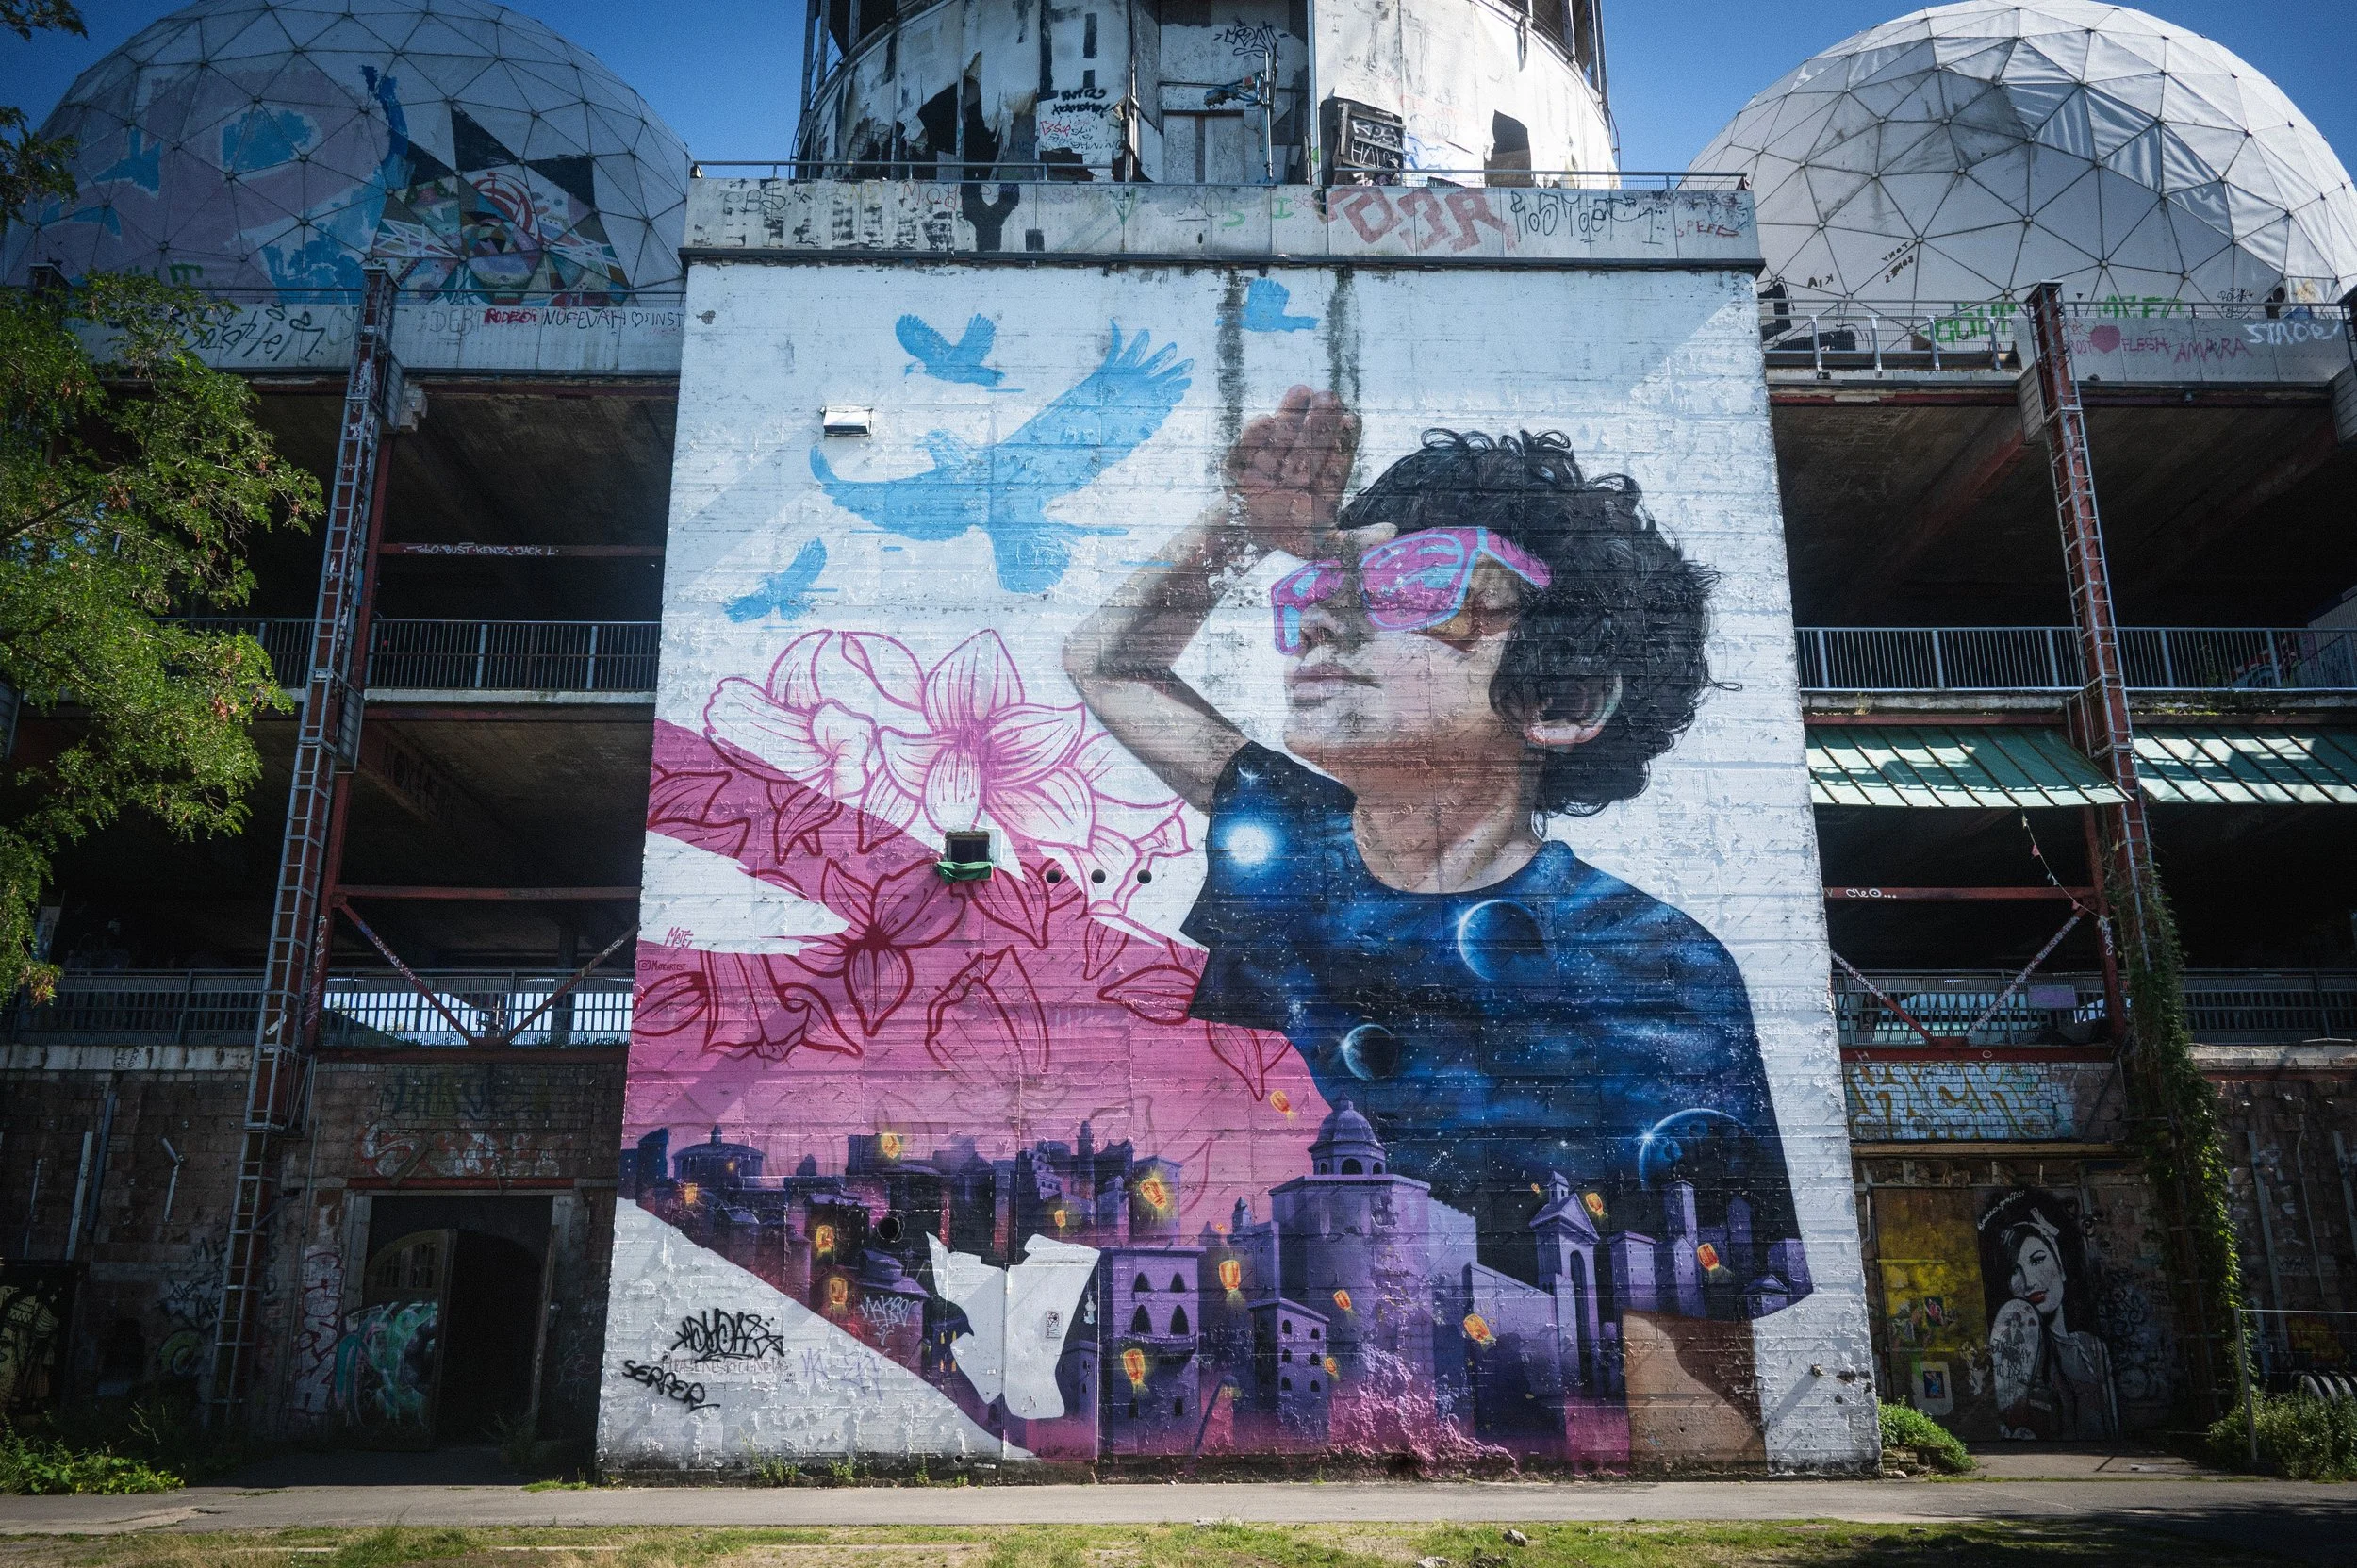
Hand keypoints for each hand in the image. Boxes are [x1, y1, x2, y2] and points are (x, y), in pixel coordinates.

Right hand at [1223, 386, 1359, 557]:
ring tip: (1302, 391)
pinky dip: (1255, 433)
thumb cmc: (1293, 538)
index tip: (1350, 420)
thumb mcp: (1323, 545)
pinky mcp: (1244, 460)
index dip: (1344, 438)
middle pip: (1313, 438)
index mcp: (1324, 480)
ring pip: (1284, 431)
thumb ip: (1354, 540)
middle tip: (1329, 397)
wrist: (1247, 537)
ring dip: (1292, 412)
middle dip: (1321, 419)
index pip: (1337, 456)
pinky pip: (1248, 444)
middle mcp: (1301, 463)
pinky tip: (1266, 421)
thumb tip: (1391, 533)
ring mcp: (1273, 457)